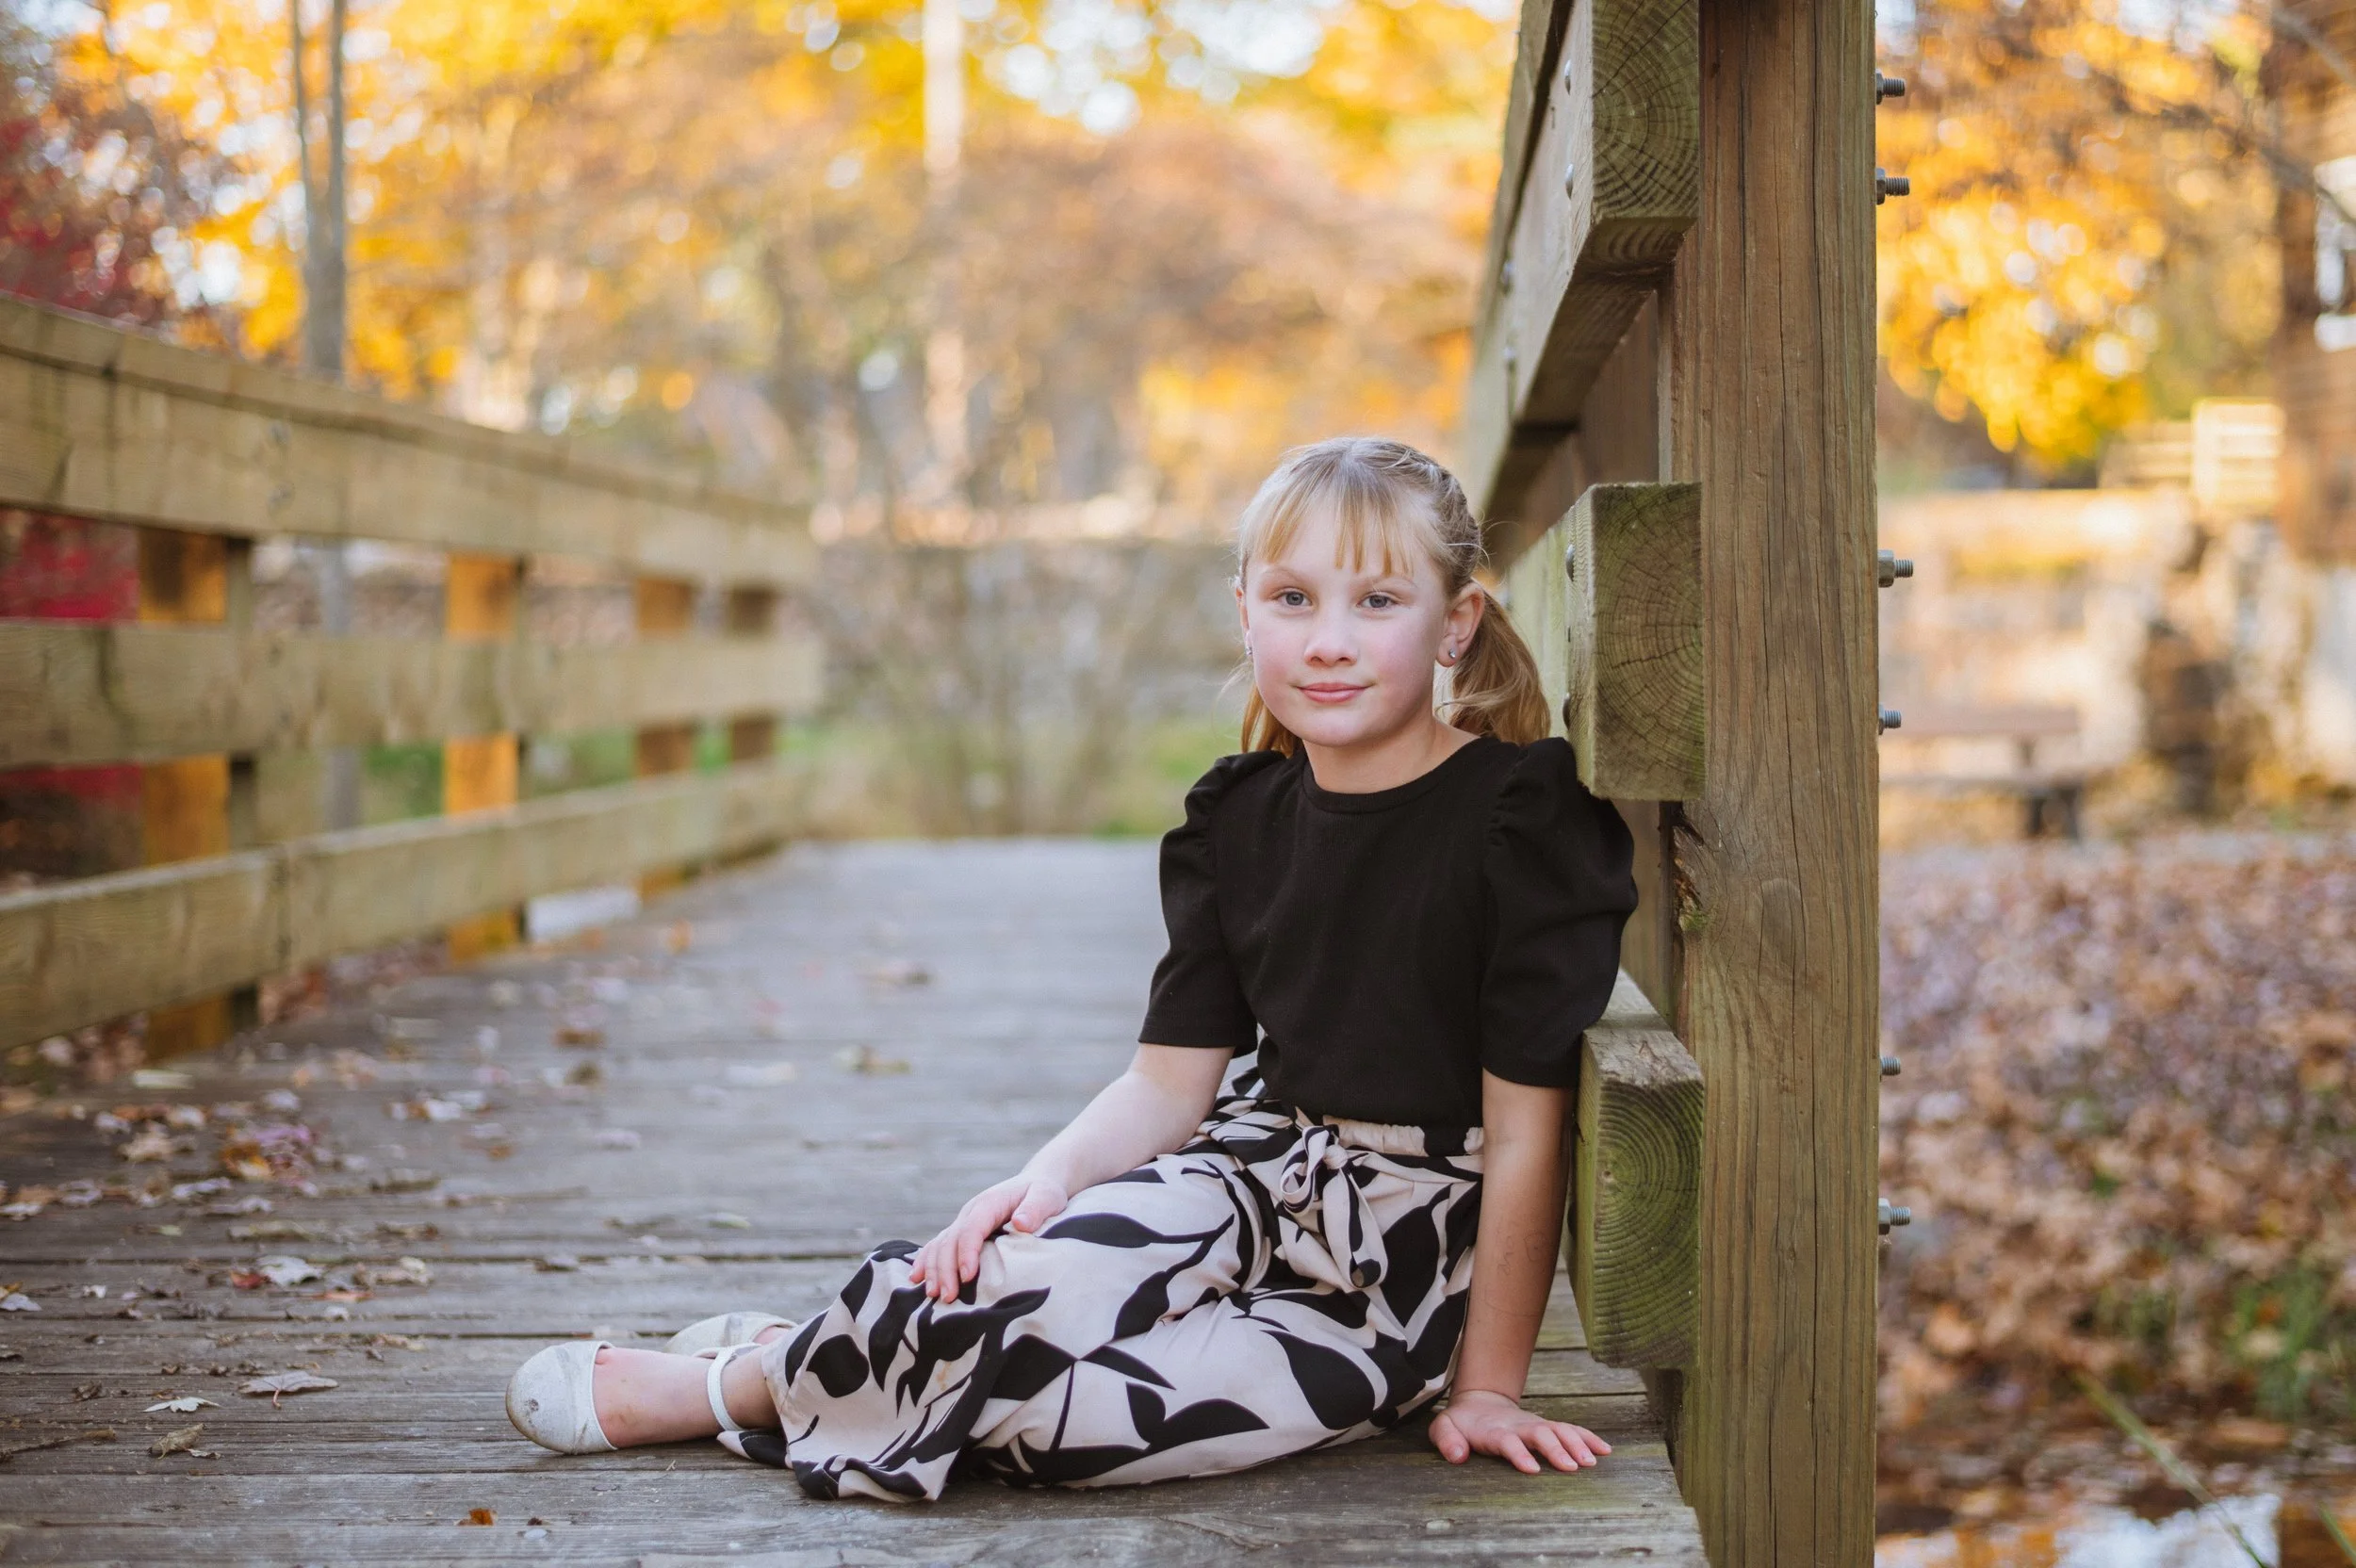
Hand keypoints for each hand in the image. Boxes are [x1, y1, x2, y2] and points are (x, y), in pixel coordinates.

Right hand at [907, 1173, 1069, 1302]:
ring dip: (934, 1269)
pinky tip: (916, 1278)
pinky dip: (926, 1261)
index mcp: (989, 1204)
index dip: (967, 1252)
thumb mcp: (1047, 1196)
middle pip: (950, 1240)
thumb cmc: (1044, 1192)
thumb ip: (1036, 1208)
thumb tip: (1022, 1222)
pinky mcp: (962, 1232)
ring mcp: (964, 1222)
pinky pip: (938, 1246)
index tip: (968, 1276)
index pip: (972, 1229)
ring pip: (940, 1245)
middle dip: (946, 1269)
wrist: (1037, 1184)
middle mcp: (971, 1212)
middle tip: (948, 1296)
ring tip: (933, 1294)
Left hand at [1428, 1388, 1611, 1473]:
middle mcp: (1519, 1427)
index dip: (1519, 1454)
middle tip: (1573, 1467)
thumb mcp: (1444, 1427)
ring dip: (1577, 1444)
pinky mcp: (1547, 1427)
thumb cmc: (1461, 1422)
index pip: (1508, 1442)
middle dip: (1556, 1450)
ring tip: (1593, 1462)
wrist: (1479, 1403)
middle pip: (1540, 1435)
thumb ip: (1446, 1440)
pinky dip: (1588, 1438)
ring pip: (1559, 1431)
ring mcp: (1536, 1425)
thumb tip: (1457, 1456)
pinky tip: (1606, 1451)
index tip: (1532, 1469)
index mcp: (1495, 1431)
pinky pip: (1571, 1430)